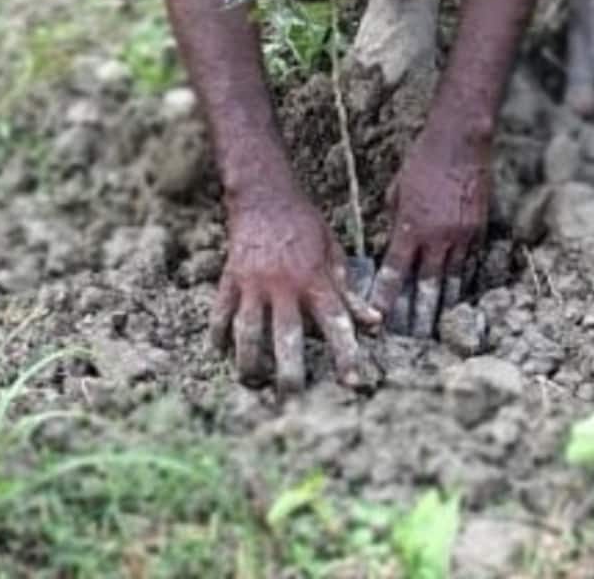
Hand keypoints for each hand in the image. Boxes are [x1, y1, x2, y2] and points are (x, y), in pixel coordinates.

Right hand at [210, 187, 380, 392]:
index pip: (335, 324)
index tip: (352, 382)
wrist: (264, 193)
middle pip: (286, 338)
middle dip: (289, 373)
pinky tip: (220, 354)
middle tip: (293, 399)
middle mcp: (283, 285)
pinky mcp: (230, 279)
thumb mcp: (334, 252)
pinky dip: (218, 335)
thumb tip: (375, 324)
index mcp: (314, 279)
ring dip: (249, 361)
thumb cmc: (305, 223)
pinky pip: (221, 313)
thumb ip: (349, 292)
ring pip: (247, 332)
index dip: (346, 355)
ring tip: (254, 382)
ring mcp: (253, 284)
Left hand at [369, 124, 491, 338]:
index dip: (386, 296)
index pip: (396, 270)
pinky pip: (469, 263)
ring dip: (443, 306)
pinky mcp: (479, 229)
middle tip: (412, 339)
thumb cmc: (422, 159)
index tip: (377, 319)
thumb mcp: (397, 189)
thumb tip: (394, 242)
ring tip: (437, 329)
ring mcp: (462, 234)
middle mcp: (438, 235)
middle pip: (427, 284)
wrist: (461, 140)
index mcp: (411, 225)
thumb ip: (396, 220)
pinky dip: (462, 282)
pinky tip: (459, 299)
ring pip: (452, 279)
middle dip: (418, 314)